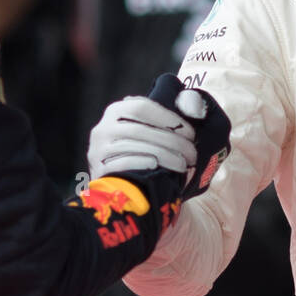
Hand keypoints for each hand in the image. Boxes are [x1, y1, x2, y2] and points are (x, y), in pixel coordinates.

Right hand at [87, 74, 232, 198]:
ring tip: (183, 165)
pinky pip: (125, 163)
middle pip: (141, 129)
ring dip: (165, 156)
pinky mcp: (99, 171)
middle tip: (192, 153)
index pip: (141, 107)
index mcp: (115, 112)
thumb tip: (197, 107)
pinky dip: (145, 164)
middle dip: (172, 141)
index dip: (168, 118)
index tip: (189, 132)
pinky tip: (160, 169)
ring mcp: (98, 150)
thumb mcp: (148, 134)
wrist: (121, 189)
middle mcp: (102, 128)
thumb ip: (169, 120)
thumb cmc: (141, 155)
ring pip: (136, 146)